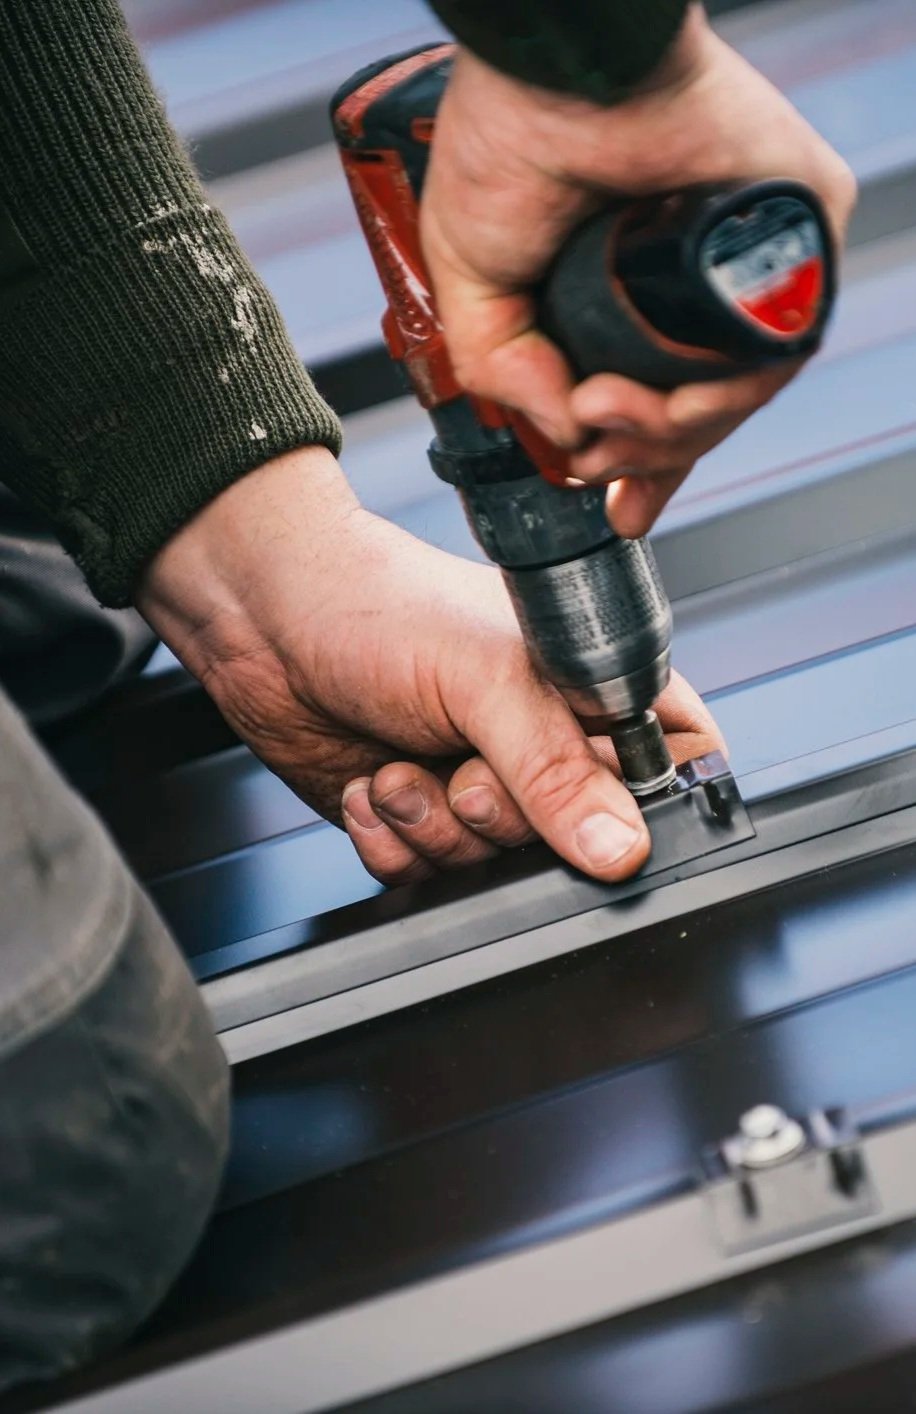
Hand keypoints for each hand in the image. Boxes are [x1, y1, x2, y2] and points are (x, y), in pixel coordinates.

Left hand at [137, 449, 722, 885]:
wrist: (264, 616)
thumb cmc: (378, 605)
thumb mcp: (485, 680)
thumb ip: (554, 768)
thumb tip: (620, 846)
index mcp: (590, 690)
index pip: (672, 772)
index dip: (636, 807)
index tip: (577, 804)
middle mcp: (542, 745)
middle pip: (577, 845)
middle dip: (501, 816)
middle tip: (459, 764)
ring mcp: (480, 785)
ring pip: (494, 868)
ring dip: (433, 826)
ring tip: (398, 766)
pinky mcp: (419, 819)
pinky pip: (426, 876)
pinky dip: (390, 842)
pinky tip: (370, 784)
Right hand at [421, 3, 856, 536]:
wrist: (554, 75)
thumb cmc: (507, 144)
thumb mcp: (473, 290)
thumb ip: (507, 375)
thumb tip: (571, 439)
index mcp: (629, 291)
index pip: (658, 392)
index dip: (642, 463)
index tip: (621, 509)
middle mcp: (693, 278)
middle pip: (700, 407)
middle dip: (644, 456)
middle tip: (594, 453)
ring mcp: (748, 258)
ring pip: (739, 392)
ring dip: (668, 434)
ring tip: (604, 412)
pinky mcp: (798, 230)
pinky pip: (779, 349)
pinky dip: (721, 396)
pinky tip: (661, 399)